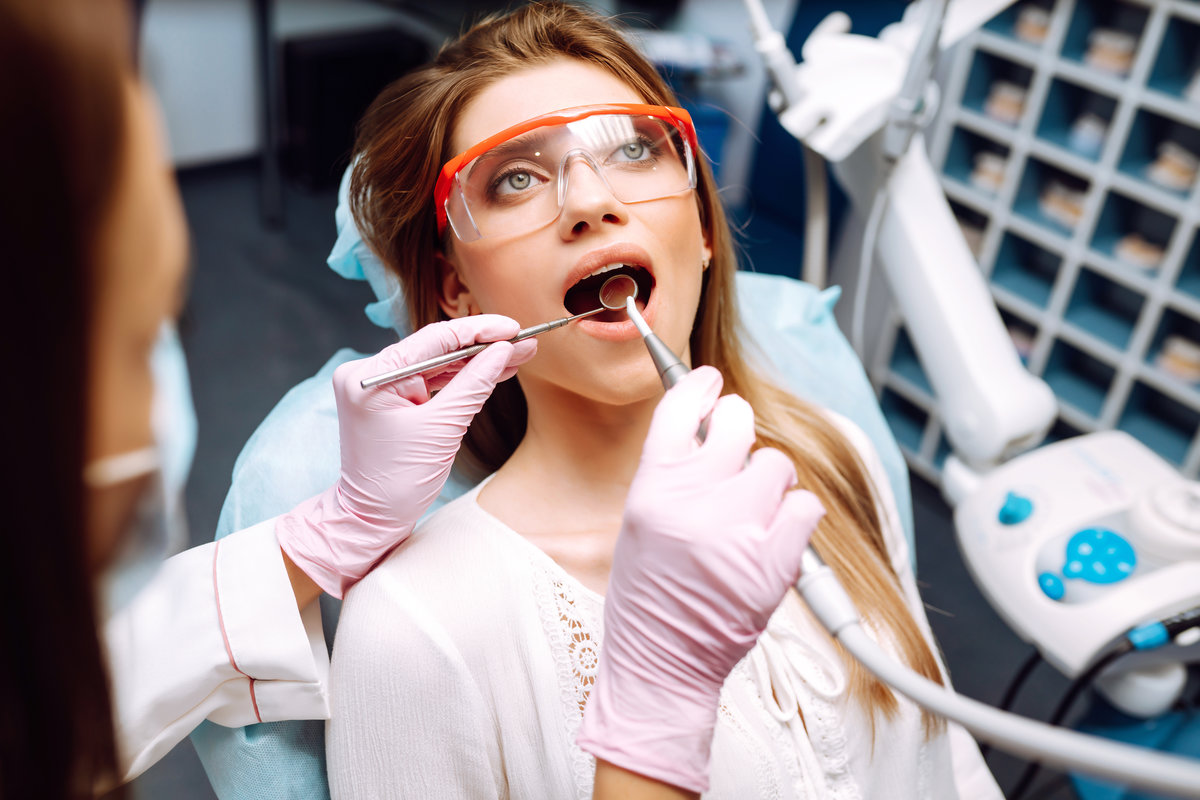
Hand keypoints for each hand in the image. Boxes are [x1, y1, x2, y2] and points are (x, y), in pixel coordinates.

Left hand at [276, 315, 535, 597]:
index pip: (434, 339)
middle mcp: (369, 373)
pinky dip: (461, 379)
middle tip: (523, 340)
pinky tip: (494, 369)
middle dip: (482, 346)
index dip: (478, 331)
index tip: (513, 328)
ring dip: (477, 361)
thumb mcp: (442, 429)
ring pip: (438, 364)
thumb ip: (474, 384)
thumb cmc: (398, 481)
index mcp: (371, 375)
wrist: (371, 519)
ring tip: (518, 354)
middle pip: (436, 348)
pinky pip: (432, 382)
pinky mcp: (392, 400)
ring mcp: (380, 386)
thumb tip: (504, 351)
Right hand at [576, 366, 824, 792]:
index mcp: (653, 487)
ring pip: (777, 463)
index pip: (681, 407)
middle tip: (734, 455)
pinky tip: (775, 536)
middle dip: (738, 430)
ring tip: (751, 513)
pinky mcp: (775, 559)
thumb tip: (709, 424)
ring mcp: (738, 528)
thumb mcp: (638, 521)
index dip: (698, 386)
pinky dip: (796, 517)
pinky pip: (805, 505)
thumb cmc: (646, 596)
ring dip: (769, 481)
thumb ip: (672, 472)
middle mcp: (695, 499)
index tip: (709, 383)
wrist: (662, 663)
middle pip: (737, 421)